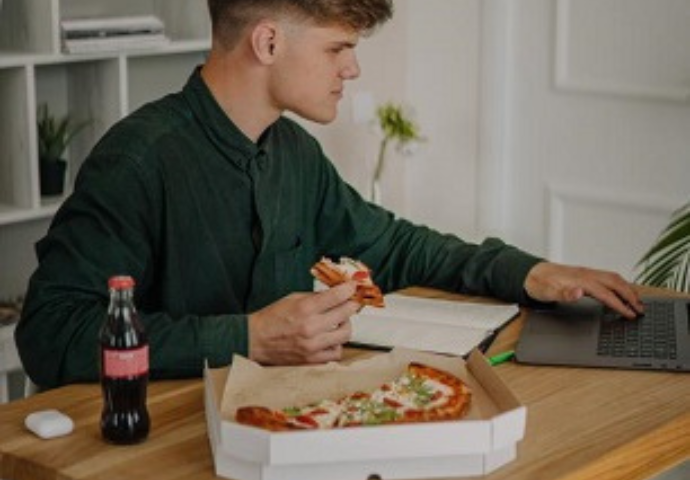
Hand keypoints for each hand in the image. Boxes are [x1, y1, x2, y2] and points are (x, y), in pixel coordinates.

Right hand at [247, 282, 359, 364]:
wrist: (255, 341)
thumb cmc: (272, 318)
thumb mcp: (292, 299)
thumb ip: (315, 297)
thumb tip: (336, 293)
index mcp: (305, 309)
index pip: (336, 296)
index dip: (349, 289)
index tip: (353, 287)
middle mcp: (311, 328)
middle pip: (345, 314)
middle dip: (351, 305)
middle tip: (351, 302)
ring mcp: (313, 346)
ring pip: (345, 334)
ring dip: (345, 326)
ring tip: (338, 322)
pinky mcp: (312, 360)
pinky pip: (336, 353)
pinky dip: (336, 344)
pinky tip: (329, 339)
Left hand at [524, 262, 643, 318]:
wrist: (529, 274)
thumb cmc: (537, 284)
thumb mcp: (546, 292)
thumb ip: (563, 293)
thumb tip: (578, 292)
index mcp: (580, 279)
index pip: (606, 293)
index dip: (620, 304)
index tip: (631, 314)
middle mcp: (585, 274)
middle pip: (615, 282)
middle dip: (630, 295)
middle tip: (641, 309)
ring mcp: (585, 273)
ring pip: (613, 278)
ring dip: (627, 289)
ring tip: (637, 301)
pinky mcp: (584, 275)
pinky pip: (607, 278)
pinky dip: (619, 285)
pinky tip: (620, 293)